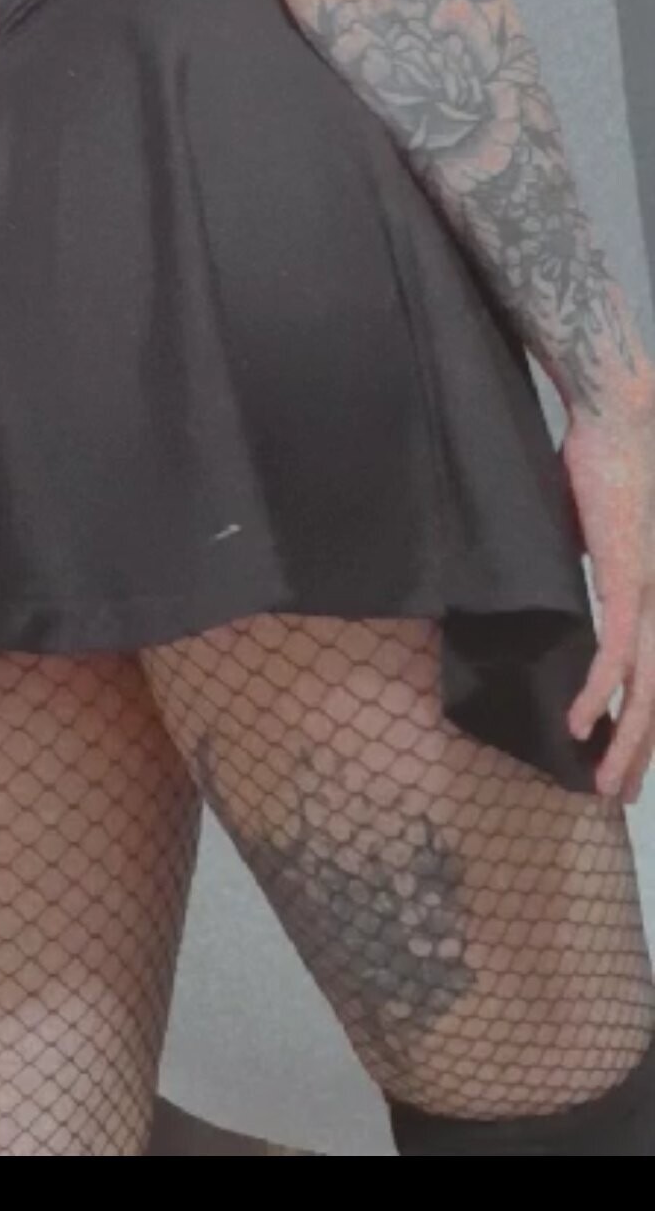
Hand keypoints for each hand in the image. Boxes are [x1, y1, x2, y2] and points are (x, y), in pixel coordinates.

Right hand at [562, 392, 654, 802]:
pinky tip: (580, 724)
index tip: (625, 760)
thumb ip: (590, 565)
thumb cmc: (602, 460)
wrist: (620, 414)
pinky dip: (599, 692)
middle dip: (640, 753)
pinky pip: (616, 650)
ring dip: (626, 742)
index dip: (646, 724)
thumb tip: (564, 587)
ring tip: (601, 784)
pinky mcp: (629, 576)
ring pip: (648, 687)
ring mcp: (653, 591)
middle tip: (614, 796)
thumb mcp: (592, 530)